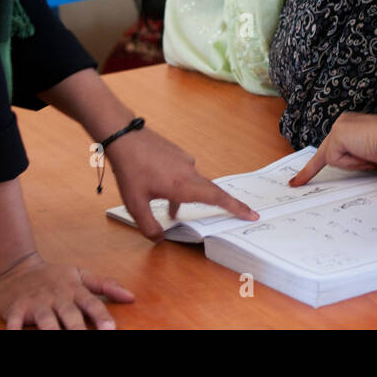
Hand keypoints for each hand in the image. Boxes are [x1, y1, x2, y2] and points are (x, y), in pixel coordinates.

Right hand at [0, 253, 133, 329]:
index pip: (91, 303)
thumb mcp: (81, 276)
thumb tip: (132, 297)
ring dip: (51, 331)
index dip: (101, 316)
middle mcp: (57, 296)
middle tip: (86, 340)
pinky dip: (14, 330)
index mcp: (74, 290)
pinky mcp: (15, 309)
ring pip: (45, 320)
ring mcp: (36, 302)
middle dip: (78, 330)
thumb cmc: (53, 276)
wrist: (16, 268)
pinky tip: (17, 335)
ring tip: (57, 338)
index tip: (111, 329)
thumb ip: (106, 286)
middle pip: (70, 315)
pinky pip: (14, 322)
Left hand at [106, 127, 257, 240]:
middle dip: (228, 204)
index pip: (217, 198)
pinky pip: (186, 175)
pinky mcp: (178, 155)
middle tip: (242, 213)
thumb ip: (148, 225)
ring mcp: (185, 161)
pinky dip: (182, 187)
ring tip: (173, 211)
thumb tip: (159, 238)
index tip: (251, 214)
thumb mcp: (134, 204)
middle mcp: (189, 172)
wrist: (125, 137)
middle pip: (215, 191)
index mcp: (183, 186)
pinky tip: (162, 190)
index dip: (236, 208)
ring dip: (193, 198)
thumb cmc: (130, 169)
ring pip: (196, 184)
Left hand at [289, 113, 376, 185]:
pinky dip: (351, 162)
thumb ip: (359, 156)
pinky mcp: (337, 136)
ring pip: (334, 159)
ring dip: (352, 164)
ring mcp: (339, 127)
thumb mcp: (371, 152)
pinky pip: (336, 160)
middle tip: (293, 184)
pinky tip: (364, 154)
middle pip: (325, 153)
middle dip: (308, 171)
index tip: (299, 178)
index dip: (316, 164)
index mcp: (352, 124)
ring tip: (369, 157)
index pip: (333, 145)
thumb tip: (362, 166)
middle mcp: (344, 122)